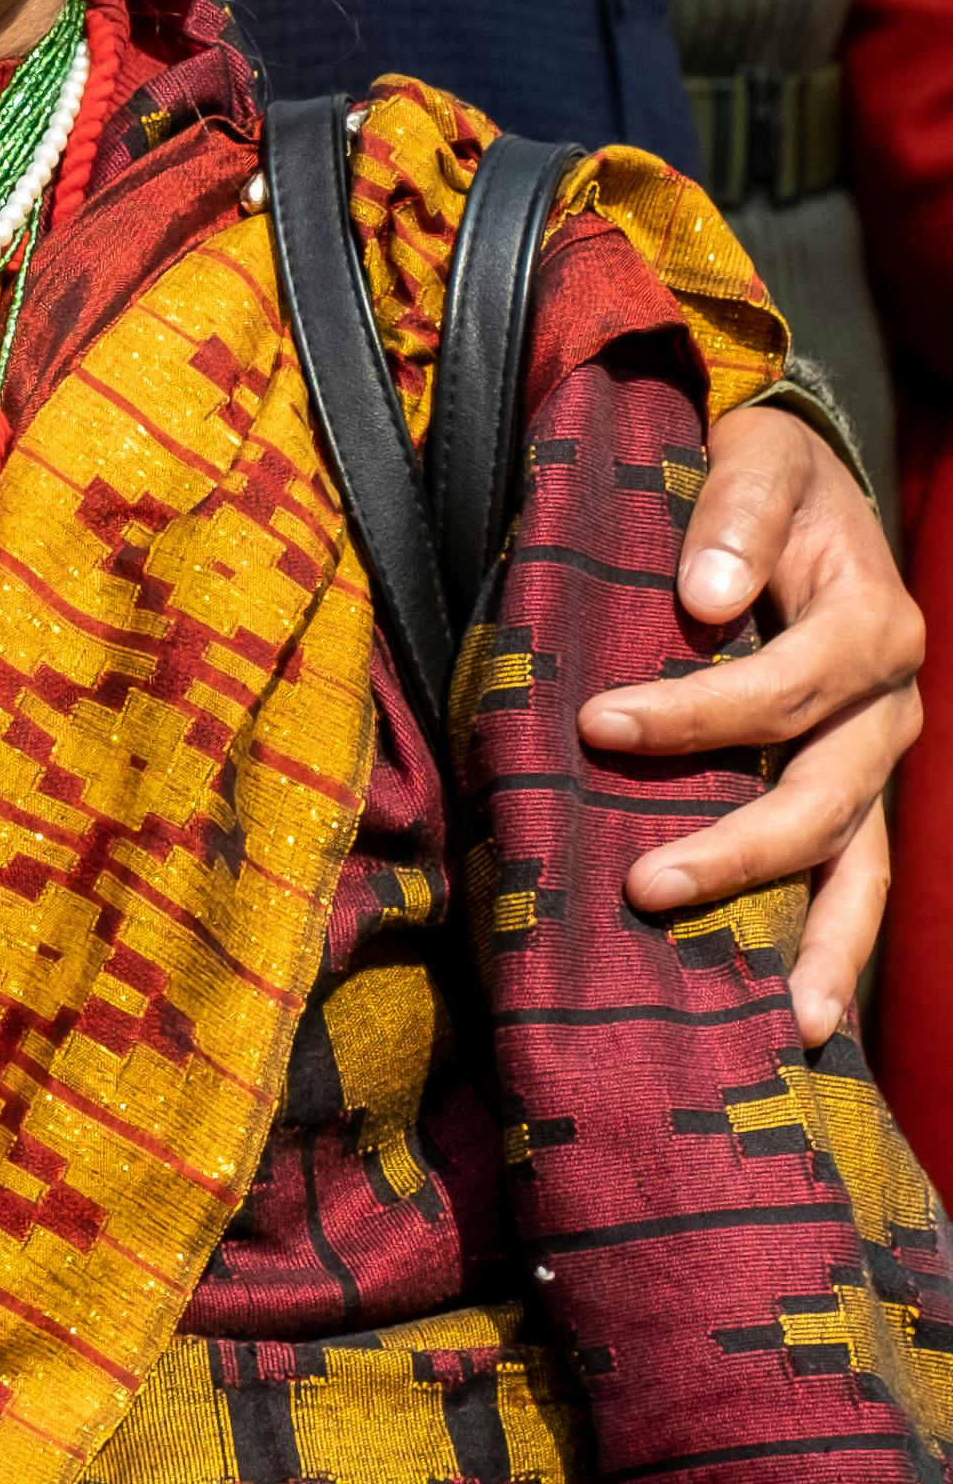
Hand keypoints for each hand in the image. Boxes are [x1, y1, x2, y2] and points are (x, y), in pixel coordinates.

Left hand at [582, 402, 920, 1039]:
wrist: (813, 483)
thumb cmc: (772, 473)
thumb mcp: (756, 460)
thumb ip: (731, 518)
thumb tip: (704, 599)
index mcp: (869, 627)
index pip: (781, 689)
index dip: (693, 714)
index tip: (596, 724)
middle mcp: (887, 707)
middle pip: (823, 799)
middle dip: (737, 851)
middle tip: (642, 888)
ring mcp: (876, 758)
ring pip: (860, 865)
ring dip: (825, 944)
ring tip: (790, 1023)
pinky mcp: (853, 787)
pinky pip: (851, 873)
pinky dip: (832, 939)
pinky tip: (800, 1008)